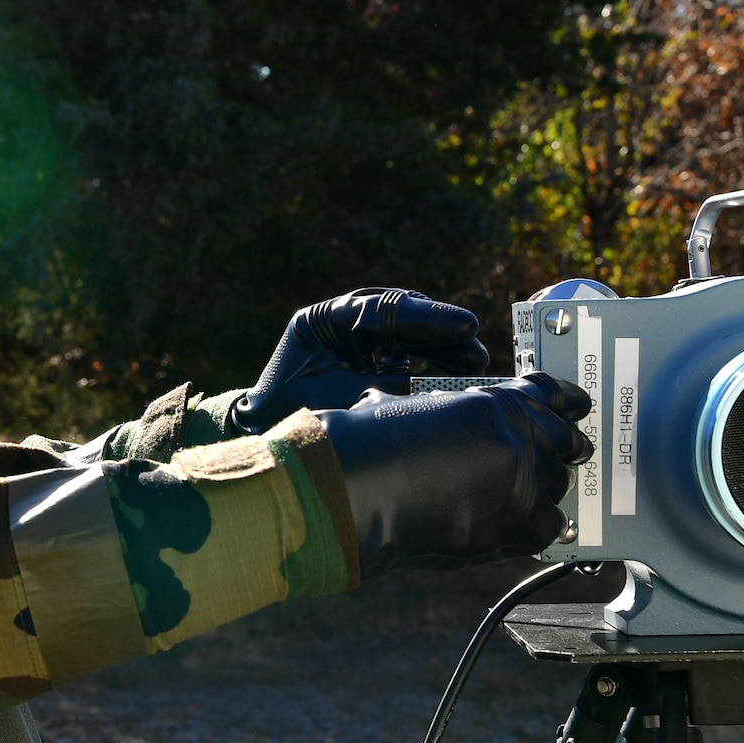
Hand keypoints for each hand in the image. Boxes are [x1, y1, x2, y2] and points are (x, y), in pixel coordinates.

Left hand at [234, 288, 489, 431]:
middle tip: (476, 347)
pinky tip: (454, 364)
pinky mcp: (361, 350)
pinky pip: (400, 344)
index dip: (427, 317)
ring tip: (474, 359)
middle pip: (398, 312)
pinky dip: (426, 354)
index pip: (382, 309)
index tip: (465, 325)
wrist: (267, 433)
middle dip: (440, 329)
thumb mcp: (342, 400)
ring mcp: (349, 332)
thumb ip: (387, 386)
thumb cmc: (294, 415)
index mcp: (322, 320)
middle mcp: (336, 318)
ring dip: (439, 342)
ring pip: (403, 327)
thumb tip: (436, 382)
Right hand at [315, 373, 593, 572]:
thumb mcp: (424, 413)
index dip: (564, 401)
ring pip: (558, 485)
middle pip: (564, 442)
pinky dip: (537, 525)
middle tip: (567, 451)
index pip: (547, 396)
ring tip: (525, 493)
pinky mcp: (519, 524)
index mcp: (492, 403)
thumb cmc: (369, 451)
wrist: (354, 495)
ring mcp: (521, 482)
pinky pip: (550, 526)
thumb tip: (486, 438)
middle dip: (562, 446)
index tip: (575, 406)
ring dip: (544, 487)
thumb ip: (467, 422)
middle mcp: (516, 438)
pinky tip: (518, 523)